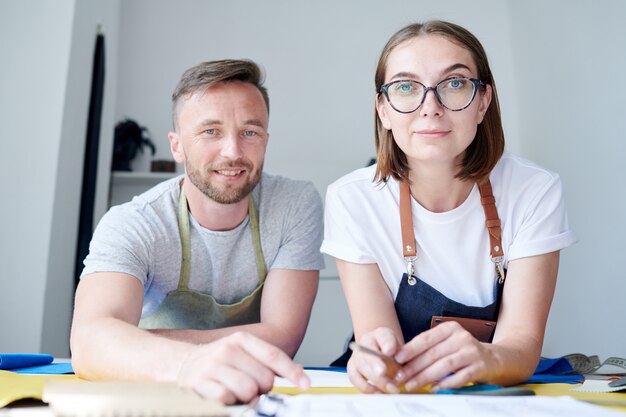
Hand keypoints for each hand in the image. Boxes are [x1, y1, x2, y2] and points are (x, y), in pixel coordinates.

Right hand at [175, 332, 309, 403]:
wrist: (181, 363)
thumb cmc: (218, 362)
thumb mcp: (243, 353)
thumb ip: (268, 362)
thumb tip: (298, 374)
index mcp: (241, 340)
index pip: (274, 356)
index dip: (292, 372)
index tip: (305, 385)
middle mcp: (228, 350)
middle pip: (265, 379)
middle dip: (262, 389)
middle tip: (249, 387)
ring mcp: (213, 366)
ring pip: (249, 392)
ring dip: (246, 398)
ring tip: (235, 391)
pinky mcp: (201, 383)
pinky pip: (229, 400)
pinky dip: (230, 403)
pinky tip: (223, 395)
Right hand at [347, 327, 403, 393]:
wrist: (380, 351)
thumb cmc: (391, 351)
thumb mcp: (400, 347)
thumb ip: (400, 354)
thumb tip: (395, 362)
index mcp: (380, 334)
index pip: (384, 337)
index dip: (387, 344)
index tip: (390, 352)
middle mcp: (365, 343)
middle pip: (368, 354)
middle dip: (378, 369)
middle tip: (391, 381)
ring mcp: (356, 355)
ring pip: (361, 367)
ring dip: (375, 381)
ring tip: (389, 388)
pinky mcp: (352, 368)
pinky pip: (354, 378)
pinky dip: (366, 387)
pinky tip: (378, 392)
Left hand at [395, 321, 500, 391]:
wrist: (493, 359)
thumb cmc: (462, 352)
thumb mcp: (446, 344)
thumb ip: (428, 348)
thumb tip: (402, 359)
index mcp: (450, 328)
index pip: (425, 338)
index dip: (410, 349)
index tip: (397, 359)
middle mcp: (461, 337)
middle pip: (433, 353)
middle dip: (414, 367)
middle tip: (400, 378)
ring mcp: (472, 352)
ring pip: (444, 365)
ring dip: (425, 377)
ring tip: (411, 385)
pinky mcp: (480, 367)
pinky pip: (460, 377)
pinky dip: (445, 384)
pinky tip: (434, 389)